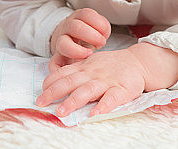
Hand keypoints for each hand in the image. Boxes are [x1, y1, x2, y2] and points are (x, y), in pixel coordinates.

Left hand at [36, 43, 177, 117]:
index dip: (51, 83)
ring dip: (73, 101)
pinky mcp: (121, 89)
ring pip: (88, 90)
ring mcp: (106, 81)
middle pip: (71, 82)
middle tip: (41, 103)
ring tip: (62, 112)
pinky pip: (112, 98)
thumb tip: (51, 79)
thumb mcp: (90, 63)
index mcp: (84, 68)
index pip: (64, 74)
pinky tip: (95, 115)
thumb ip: (73, 70)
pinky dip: (103, 106)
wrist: (138, 62)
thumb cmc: (110, 65)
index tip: (40, 92)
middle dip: (54, 93)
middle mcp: (92, 74)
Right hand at [49, 8, 110, 70]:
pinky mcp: (58, 57)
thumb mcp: (97, 28)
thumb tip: (103, 35)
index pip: (86, 14)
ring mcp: (61, 42)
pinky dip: (61, 66)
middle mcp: (68, 28)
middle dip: (90, 36)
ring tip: (89, 55)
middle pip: (75, 27)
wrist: (74, 42)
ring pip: (63, 44)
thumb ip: (102, 29)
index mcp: (80, 18)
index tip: (105, 34)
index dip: (98, 24)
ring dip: (77, 51)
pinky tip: (74, 67)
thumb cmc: (89, 36)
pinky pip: (54, 62)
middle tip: (100, 44)